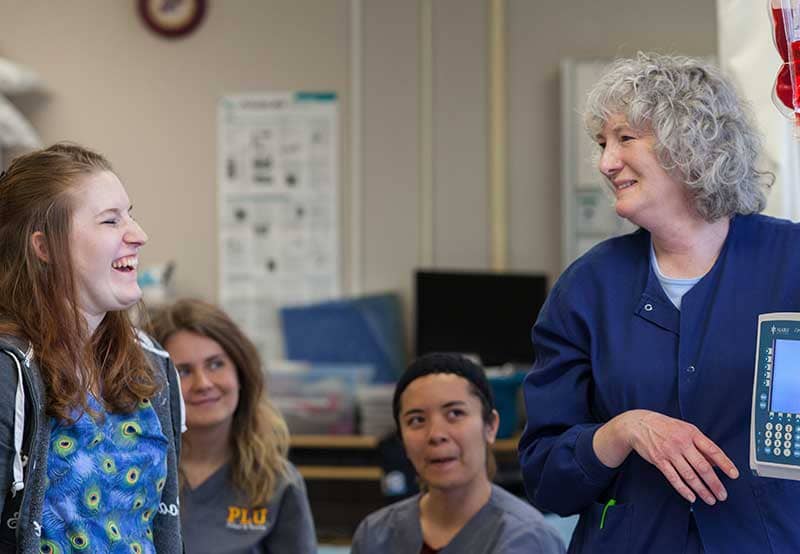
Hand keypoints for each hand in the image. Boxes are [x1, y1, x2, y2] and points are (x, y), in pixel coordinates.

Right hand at [595, 410, 738, 504]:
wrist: (638, 424)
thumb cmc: (664, 426)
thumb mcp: (685, 429)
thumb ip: (700, 444)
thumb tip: (715, 461)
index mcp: (691, 433)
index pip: (712, 450)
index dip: (725, 464)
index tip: (734, 475)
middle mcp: (681, 443)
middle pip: (702, 467)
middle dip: (714, 483)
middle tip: (722, 494)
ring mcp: (669, 452)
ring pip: (689, 475)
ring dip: (701, 490)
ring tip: (710, 499)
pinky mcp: (659, 460)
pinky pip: (673, 478)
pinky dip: (683, 489)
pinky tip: (691, 497)